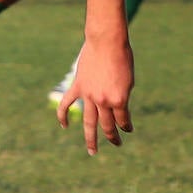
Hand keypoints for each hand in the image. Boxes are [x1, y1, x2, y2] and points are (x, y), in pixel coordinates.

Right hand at [60, 37, 134, 155]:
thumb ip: (121, 95)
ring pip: (89, 122)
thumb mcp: (128, 80)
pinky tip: (65, 126)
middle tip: (116, 144)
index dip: (126, 126)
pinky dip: (63, 116)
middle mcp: (103, 101)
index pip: (123, 120)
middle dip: (112, 137)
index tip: (128, 129)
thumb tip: (116, 107)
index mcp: (119, 100)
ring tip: (93, 151)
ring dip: (91, 138)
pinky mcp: (78, 87)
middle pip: (107, 126)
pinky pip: (67, 104)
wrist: (107, 41)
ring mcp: (89, 95)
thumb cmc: (122, 58)